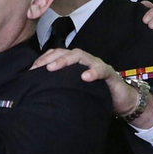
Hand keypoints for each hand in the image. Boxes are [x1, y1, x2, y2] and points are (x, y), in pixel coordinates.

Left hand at [34, 47, 152, 126]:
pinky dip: (93, 72)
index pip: (58, 55)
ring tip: (54, 68)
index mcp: (75, 64)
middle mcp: (85, 61)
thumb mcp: (75, 90)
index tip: (31, 70)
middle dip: (52, 58)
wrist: (121, 100)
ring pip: (81, 56)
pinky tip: (85, 77)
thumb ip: (62, 87)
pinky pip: (101, 70)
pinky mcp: (110, 73)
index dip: (44, 59)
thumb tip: (38, 94)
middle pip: (66, 53)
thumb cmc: (96, 94)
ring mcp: (97, 65)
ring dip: (66, 60)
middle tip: (40, 68)